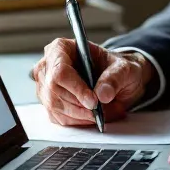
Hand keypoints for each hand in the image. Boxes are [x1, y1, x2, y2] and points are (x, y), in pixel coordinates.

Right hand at [31, 40, 156, 126]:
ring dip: (80, 115)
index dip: (75, 88)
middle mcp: (49, 65)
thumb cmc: (116, 68)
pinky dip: (77, 121)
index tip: (93, 101)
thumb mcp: (123, 68)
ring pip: (55, 106)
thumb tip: (102, 94)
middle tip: (101, 110)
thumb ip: (114, 78)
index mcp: (62, 48)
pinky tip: (91, 116)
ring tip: (101, 113)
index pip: (60, 70)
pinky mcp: (49, 103)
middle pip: (54, 90)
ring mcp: (46, 85)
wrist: (117, 79)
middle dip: (80, 105)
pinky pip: (58, 118)